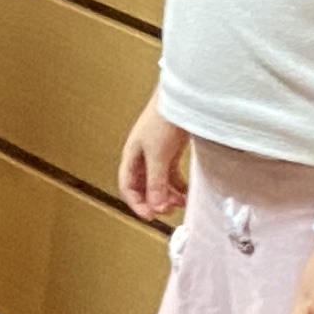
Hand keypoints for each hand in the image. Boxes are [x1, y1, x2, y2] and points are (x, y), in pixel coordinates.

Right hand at [116, 103, 192, 222]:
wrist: (181, 97)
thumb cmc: (164, 119)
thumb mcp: (158, 156)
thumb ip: (156, 182)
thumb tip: (156, 207)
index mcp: (131, 155)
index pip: (128, 186)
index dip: (136, 203)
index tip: (150, 216)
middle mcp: (142, 156)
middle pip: (143, 185)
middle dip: (153, 200)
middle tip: (167, 212)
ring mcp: (157, 152)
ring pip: (158, 181)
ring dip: (167, 194)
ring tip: (179, 204)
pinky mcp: (170, 149)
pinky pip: (171, 173)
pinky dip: (177, 184)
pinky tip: (186, 191)